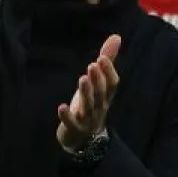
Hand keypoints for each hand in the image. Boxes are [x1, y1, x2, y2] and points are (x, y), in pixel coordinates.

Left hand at [57, 34, 120, 151]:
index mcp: (106, 96)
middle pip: (101, 94)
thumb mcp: (98, 83)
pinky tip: (61, 107)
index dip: (109, 72)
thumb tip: (116, 37)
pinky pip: (72, 123)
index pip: (113, 84)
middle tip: (92, 65)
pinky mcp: (75, 128)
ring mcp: (88, 119)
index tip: (102, 58)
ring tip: (82, 79)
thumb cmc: (91, 104)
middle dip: (98, 80)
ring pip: (89, 106)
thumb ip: (107, 61)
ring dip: (86, 93)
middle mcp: (99, 107)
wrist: (84, 139)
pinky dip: (67, 116)